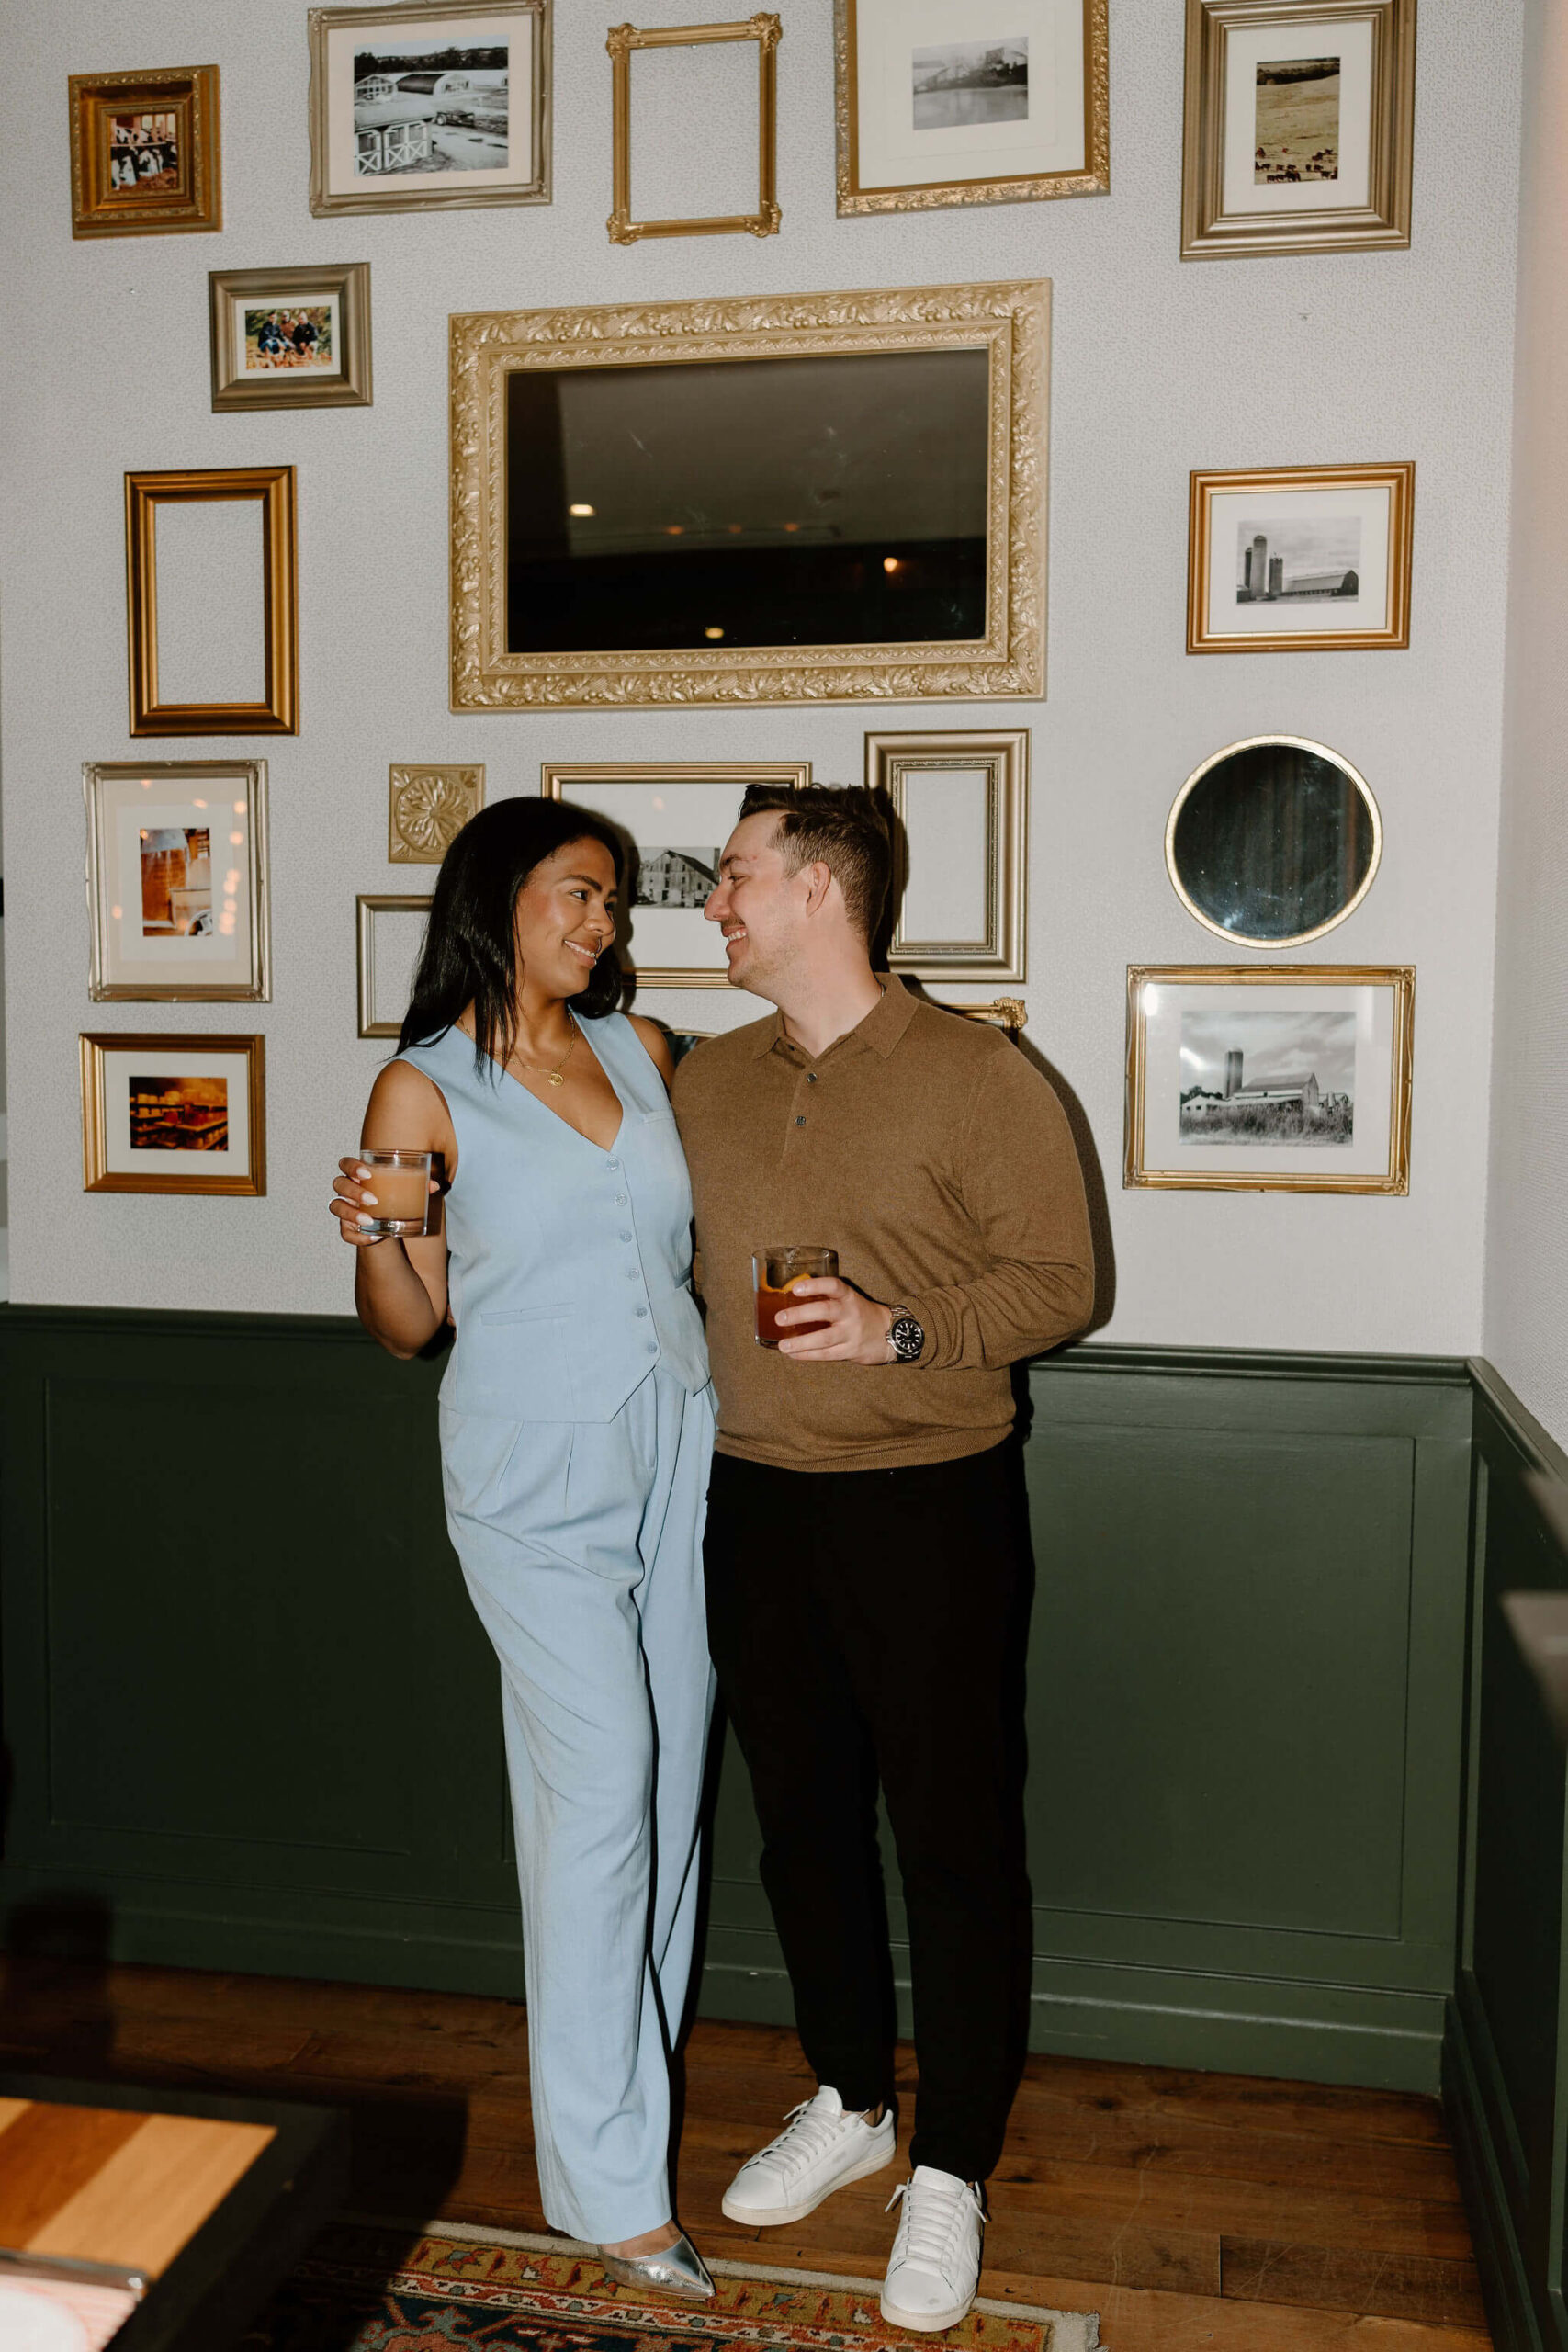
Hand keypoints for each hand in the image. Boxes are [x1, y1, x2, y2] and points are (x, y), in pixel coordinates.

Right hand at [328, 1156, 436, 1247]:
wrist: (390, 1224)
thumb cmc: (395, 1199)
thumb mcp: (406, 1191)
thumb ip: (419, 1185)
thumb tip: (434, 1185)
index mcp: (359, 1176)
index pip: (345, 1164)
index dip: (351, 1166)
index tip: (367, 1174)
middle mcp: (347, 1191)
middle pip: (338, 1184)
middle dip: (353, 1191)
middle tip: (373, 1200)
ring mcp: (345, 1209)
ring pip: (336, 1207)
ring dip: (351, 1213)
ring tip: (370, 1220)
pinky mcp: (348, 1228)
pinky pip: (345, 1233)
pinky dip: (358, 1237)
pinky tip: (374, 1237)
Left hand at [775, 1278, 894, 1366]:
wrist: (888, 1333)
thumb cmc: (859, 1313)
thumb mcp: (847, 1300)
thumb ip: (825, 1298)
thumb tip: (787, 1298)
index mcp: (848, 1296)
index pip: (833, 1286)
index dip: (814, 1286)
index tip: (795, 1289)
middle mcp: (850, 1313)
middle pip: (825, 1311)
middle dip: (801, 1314)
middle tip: (780, 1318)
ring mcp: (852, 1333)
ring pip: (824, 1338)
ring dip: (801, 1342)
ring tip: (783, 1345)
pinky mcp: (851, 1351)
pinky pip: (827, 1354)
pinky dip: (808, 1355)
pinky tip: (793, 1354)